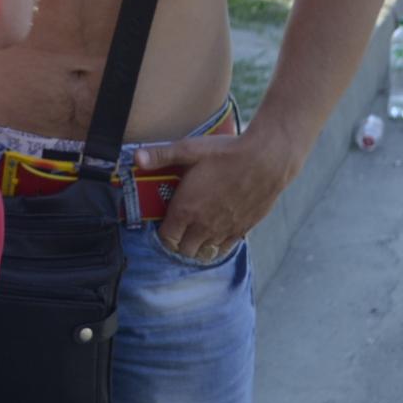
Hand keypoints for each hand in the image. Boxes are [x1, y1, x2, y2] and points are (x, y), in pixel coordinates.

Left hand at [132, 128, 300, 263]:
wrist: (267, 160)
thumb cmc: (226, 153)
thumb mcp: (188, 149)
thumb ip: (160, 155)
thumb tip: (136, 157)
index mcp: (186, 209)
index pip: (166, 238)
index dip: (162, 233)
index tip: (162, 223)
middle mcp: (204, 225)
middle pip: (184, 250)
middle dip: (177, 243)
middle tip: (177, 228)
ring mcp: (224, 230)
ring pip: (205, 253)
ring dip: (197, 247)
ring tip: (194, 234)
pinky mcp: (243, 229)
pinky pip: (225, 249)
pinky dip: (216, 246)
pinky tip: (215, 234)